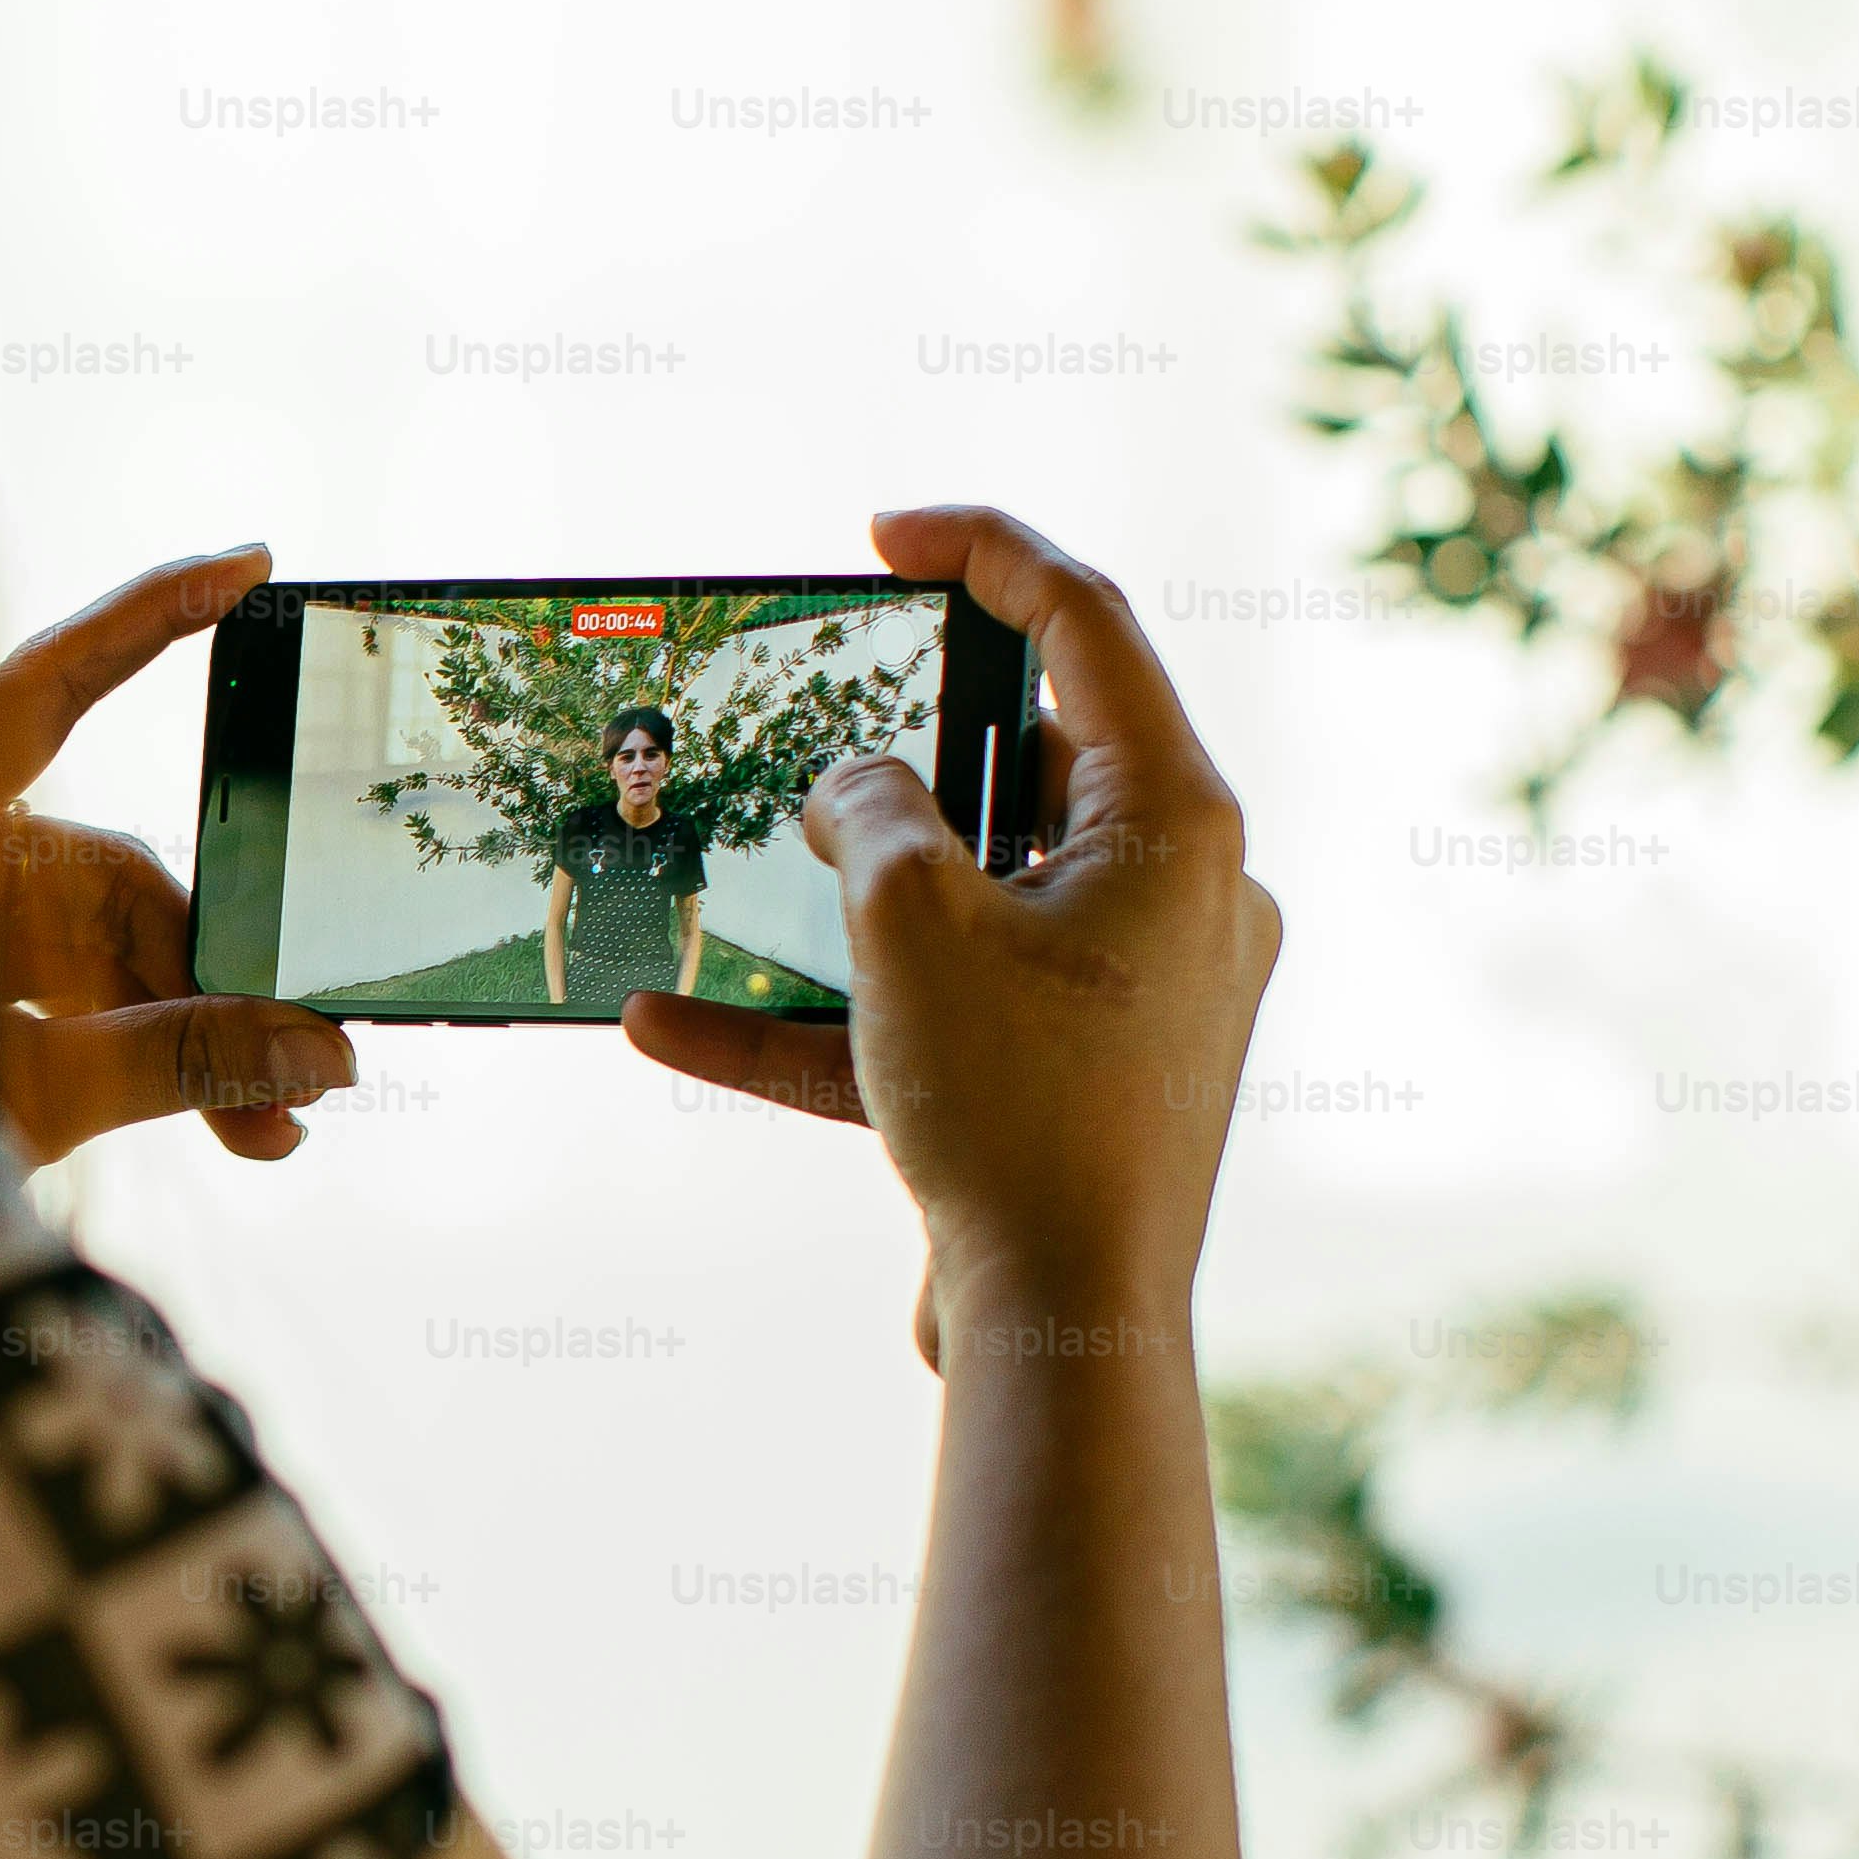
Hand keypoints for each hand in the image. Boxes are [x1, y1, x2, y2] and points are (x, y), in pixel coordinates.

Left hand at [0, 544, 356, 1166]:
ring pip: (107, 959)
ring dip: (194, 1039)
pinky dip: (147, 1064)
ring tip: (272, 1129)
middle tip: (303, 1062)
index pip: (48, 691)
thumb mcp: (28, 1092)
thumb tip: (318, 1051)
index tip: (248, 567)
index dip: (145, 621)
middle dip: (214, 974)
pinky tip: (235, 1127)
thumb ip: (175, 1061)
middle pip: (113, 879)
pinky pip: (78, 1011)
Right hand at [621, 506, 1278, 1371]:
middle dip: (898, 759)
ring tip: (726, 880)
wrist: (1069, 1327)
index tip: (884, 531)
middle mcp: (1180, 895)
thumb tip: (856, 787)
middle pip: (1027, 770)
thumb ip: (871, 813)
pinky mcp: (1078, 1084)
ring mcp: (1132, 995)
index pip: (1088, 626)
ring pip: (969, 906)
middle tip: (809, 730)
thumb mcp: (911, 920)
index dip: (986, 553)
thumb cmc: (1021, 1108)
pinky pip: (943, 1020)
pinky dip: (830, 1020)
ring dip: (836, 905)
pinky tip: (678, 1029)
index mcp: (1177, 819)